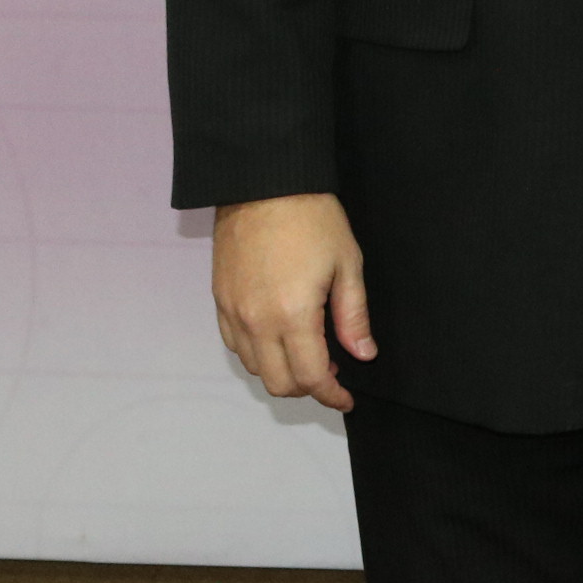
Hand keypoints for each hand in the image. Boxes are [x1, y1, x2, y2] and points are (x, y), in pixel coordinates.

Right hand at [213, 192, 372, 411]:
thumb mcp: (347, 264)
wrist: (264, 184)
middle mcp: (256, 322)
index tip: (346, 398)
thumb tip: (363, 354)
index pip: (310, 377)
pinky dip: (258, 352)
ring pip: (254, 368)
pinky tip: (279, 335)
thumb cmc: (312, 218)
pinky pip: (235, 344)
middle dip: (308, 386)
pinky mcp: (219, 300)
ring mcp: (233, 312)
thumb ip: (353, 316)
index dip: (331, 394)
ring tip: (308, 349)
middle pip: (279, 383)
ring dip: (282, 370)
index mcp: (293, 315)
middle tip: (331, 368)